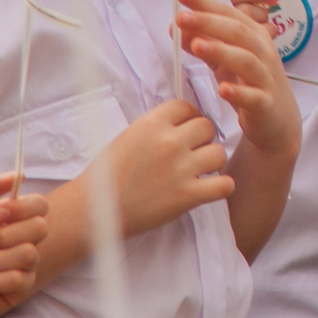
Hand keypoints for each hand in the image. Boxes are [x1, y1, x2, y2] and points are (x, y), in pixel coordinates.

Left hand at [0, 171, 48, 317]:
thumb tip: (19, 174)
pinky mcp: (19, 289)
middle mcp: (23, 239)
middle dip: (7, 235)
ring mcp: (24, 265)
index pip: (40, 205)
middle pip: (41, 228)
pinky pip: (20, 280)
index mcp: (13, 218)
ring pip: (29, 255)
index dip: (21, 208)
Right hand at [100, 98, 234, 236]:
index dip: (188, 117)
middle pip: (207, 127)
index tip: (184, 130)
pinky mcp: (187, 196)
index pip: (186, 106)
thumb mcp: (129, 137)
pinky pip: (225, 185)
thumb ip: (156, 128)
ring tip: (199, 172)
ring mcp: (180, 169)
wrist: (93, 210)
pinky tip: (209, 189)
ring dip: (212, 162)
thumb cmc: (106, 176)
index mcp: (151, 124)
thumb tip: (182, 123)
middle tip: (191, 153)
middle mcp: (169, 142)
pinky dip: (221, 187)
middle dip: (201, 138)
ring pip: (219, 153)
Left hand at [175, 0, 298, 157]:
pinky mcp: (266, 104)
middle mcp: (263, 52)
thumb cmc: (250, 83)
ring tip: (197, 46)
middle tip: (181, 16)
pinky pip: (253, 97)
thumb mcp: (225, 60)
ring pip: (246, 60)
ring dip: (221, 51)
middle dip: (208, 22)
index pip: (228, 13)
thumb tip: (177, 23)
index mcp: (253, 36)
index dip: (205, 2)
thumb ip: (204, 40)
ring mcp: (266, 78)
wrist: (278, 120)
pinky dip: (238, 92)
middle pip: (237, 31)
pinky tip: (222, 89)